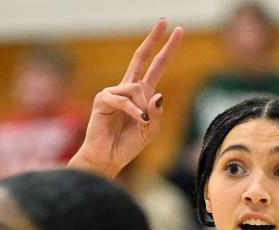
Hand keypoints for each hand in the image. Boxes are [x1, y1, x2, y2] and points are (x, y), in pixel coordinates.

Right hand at [69, 19, 183, 178]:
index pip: (155, 67)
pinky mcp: (102, 98)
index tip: (176, 31)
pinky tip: (137, 121)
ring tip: (139, 124)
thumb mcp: (151, 131)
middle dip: (154, 40)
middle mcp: (127, 89)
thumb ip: (157, 114)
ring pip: (138, 89)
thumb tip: (158, 94)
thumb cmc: (127, 146)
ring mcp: (114, 91)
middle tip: (165, 21)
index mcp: (141, 95)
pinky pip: (124, 99)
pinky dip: (133, 112)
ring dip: (143, 109)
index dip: (166, 50)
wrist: (108, 159)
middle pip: (141, 58)